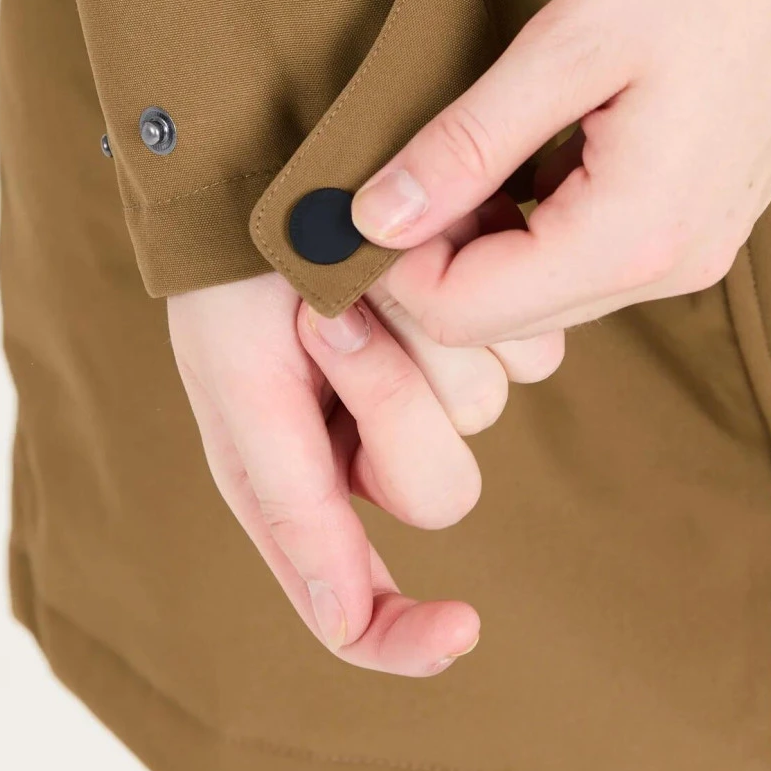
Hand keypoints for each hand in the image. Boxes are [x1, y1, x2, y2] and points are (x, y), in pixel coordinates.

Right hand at [167, 272, 561, 675]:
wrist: (284, 133)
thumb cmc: (236, 262)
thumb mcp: (239, 378)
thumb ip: (290, 501)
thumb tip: (347, 626)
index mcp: (304, 481)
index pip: (362, 610)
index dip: (410, 637)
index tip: (464, 627)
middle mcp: (377, 441)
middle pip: (438, 487)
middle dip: (388, 396)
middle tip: (330, 313)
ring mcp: (443, 375)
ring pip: (486, 407)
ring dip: (422, 328)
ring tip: (366, 260)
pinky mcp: (498, 316)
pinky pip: (533, 349)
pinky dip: (480, 294)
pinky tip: (429, 241)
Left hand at [349, 0, 770, 343]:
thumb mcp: (565, 43)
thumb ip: (465, 142)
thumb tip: (370, 217)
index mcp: (637, 234)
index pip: (468, 314)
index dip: (391, 268)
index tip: (352, 197)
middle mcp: (674, 267)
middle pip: (507, 319)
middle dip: (432, 261)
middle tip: (392, 169)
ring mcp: (698, 247)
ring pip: (547, 290)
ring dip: (483, 239)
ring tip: (454, 149)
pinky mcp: (703, 217)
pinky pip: (591, 254)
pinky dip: (534, 221)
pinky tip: (516, 146)